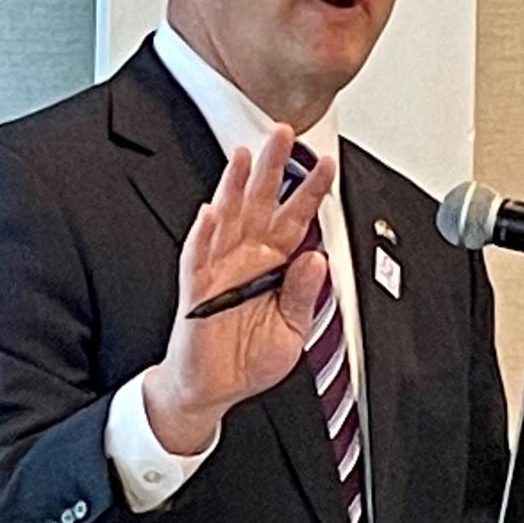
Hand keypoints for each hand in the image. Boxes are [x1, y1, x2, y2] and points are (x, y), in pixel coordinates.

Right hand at [144, 124, 335, 453]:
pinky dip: (204, 234)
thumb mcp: (292, 331)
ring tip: (242, 156)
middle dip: (271, 168)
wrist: (212, 389)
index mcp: (273, 264)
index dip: (310, 191)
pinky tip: (211, 211)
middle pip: (260, 203)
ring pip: (226, 218)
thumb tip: (317, 260)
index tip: (327, 163)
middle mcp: (245, 258)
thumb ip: (303, 296)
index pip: (295, 219)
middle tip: (282, 133)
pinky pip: (198, 257)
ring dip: (233, 186)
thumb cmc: (247, 360)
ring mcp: (218, 269)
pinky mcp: (195, 289)